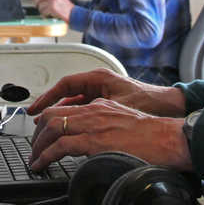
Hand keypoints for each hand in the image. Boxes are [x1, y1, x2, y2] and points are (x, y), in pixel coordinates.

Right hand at [26, 68, 186, 117]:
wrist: (168, 105)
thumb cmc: (148, 101)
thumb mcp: (117, 105)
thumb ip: (96, 111)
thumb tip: (75, 120)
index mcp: (98, 78)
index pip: (65, 85)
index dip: (48, 97)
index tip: (36, 108)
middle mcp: (98, 82)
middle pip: (66, 92)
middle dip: (49, 104)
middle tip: (35, 116)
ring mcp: (101, 92)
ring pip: (74, 101)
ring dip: (60, 111)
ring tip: (46, 123)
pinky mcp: (106, 101)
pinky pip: (83, 107)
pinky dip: (73, 116)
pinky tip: (67, 127)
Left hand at [28, 98, 191, 171]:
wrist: (168, 138)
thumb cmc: (153, 135)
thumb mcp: (123, 122)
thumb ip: (106, 125)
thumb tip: (95, 141)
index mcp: (100, 105)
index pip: (64, 108)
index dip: (47, 120)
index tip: (42, 133)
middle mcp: (93, 110)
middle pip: (52, 114)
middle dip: (37, 133)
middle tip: (34, 148)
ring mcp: (93, 124)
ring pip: (52, 127)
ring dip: (38, 145)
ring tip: (34, 158)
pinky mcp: (95, 140)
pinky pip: (61, 146)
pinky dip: (46, 155)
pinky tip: (42, 164)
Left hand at [32, 0, 73, 21]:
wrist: (74, 14)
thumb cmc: (68, 9)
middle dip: (36, 1)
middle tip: (36, 5)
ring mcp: (53, 1)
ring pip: (40, 5)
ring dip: (41, 10)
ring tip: (45, 12)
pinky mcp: (52, 8)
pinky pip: (43, 11)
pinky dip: (44, 15)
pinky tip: (47, 15)